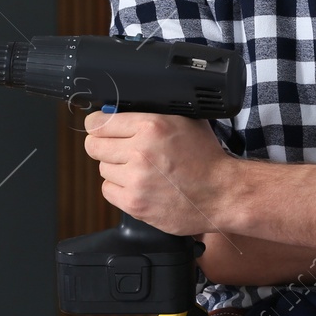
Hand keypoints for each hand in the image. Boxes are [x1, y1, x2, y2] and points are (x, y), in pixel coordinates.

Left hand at [82, 111, 229, 235]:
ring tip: (140, 169)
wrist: (222, 193)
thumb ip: (152, 113)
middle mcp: (140, 151)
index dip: (98, 124)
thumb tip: (119, 111)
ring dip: (117, 169)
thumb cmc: (206, 157)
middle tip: (119, 149)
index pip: (98, 122)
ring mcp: (136, 179)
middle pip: (93, 146)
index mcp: (151, 125)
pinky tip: (139, 185)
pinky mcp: (135, 204)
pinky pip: (108, 191)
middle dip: (104, 146)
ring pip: (103, 169)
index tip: (100, 128)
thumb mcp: (184, 121)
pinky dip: (120, 189)